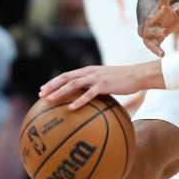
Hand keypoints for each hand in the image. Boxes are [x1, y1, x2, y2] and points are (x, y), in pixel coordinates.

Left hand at [40, 62, 159, 108]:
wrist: (137, 75)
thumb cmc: (123, 80)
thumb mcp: (106, 81)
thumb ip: (95, 86)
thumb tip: (86, 98)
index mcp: (88, 71)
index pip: (67, 75)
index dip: (53, 82)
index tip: (43, 89)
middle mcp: (89, 72)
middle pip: (65, 78)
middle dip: (51, 86)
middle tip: (41, 95)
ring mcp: (96, 78)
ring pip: (73, 84)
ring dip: (59, 92)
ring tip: (49, 100)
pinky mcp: (104, 85)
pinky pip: (88, 94)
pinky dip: (78, 101)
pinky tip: (71, 108)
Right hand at [139, 0, 178, 56]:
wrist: (156, 27)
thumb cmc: (170, 17)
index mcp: (161, 9)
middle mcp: (153, 18)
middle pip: (156, 14)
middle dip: (159, 12)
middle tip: (164, 8)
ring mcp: (150, 29)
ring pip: (152, 30)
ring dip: (157, 31)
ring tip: (165, 32)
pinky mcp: (149, 40)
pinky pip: (151, 46)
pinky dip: (156, 50)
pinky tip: (162, 54)